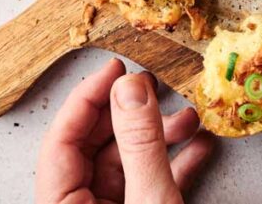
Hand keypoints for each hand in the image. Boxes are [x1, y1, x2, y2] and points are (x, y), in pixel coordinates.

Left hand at [35, 58, 212, 203]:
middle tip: (152, 86)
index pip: (62, 139)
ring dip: (161, 136)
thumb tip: (132, 91)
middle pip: (96, 146)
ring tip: (189, 119)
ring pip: (128, 162)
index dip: (88, 97)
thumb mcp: (148, 200)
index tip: (116, 70)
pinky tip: (199, 146)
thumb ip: (140, 146)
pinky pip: (151, 183)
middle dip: (132, 113)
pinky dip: (175, 164)